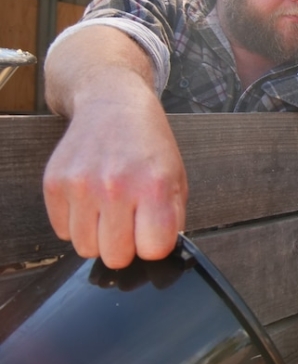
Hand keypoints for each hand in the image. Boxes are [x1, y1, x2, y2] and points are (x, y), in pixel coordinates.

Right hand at [43, 90, 187, 268]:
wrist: (113, 105)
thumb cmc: (149, 144)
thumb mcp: (177, 177)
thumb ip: (172, 218)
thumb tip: (160, 251)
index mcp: (154, 186)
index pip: (152, 250)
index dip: (154, 245)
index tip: (153, 230)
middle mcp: (116, 187)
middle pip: (116, 257)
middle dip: (125, 246)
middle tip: (130, 222)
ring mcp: (81, 186)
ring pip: (86, 249)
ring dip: (98, 237)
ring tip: (109, 210)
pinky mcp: (54, 183)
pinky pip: (62, 232)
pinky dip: (76, 223)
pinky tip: (90, 200)